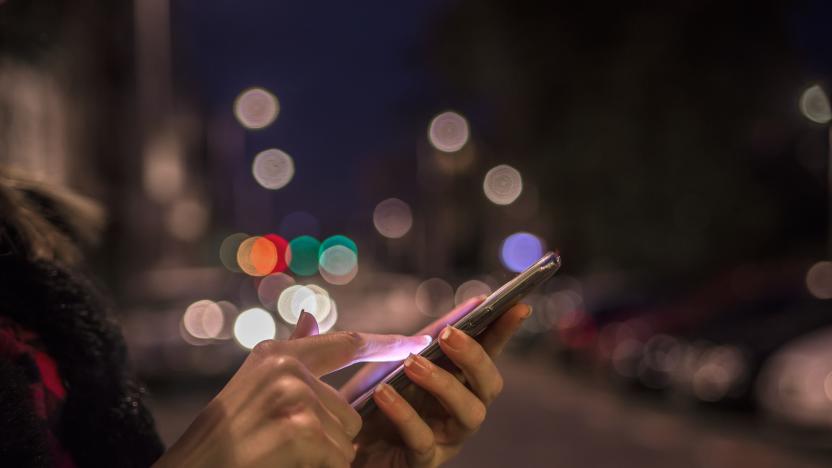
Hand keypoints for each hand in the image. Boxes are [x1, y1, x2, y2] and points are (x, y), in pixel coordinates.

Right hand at [154, 319, 431, 467]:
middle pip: (349, 409)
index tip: (422, 340)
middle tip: (284, 447)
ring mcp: (294, 395)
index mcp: (277, 353)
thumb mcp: (255, 386)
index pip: (347, 342)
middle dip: (330, 438)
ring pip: (347, 436)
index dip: (388, 344)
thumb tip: (311, 316)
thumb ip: (292, 353)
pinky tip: (286, 466)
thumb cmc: (225, 438)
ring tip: (282, 457)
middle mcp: (286, 366)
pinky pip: (339, 458)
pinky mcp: (301, 428)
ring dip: (323, 458)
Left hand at [342, 297, 531, 466]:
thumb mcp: (398, 359)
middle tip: (448, 335)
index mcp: (460, 383)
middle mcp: (462, 412)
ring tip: (412, 363)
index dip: (505, 330)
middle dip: (474, 357)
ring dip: (444, 384)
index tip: (517, 305)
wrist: (339, 439)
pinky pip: (422, 439)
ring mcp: (447, 440)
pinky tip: (384, 393)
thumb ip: (430, 336)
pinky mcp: (422, 462)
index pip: (490, 353)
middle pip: (490, 386)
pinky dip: (404, 413)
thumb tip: (471, 304)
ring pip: (470, 413)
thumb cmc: (377, 396)